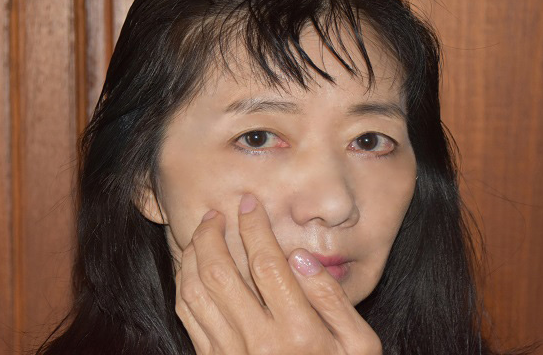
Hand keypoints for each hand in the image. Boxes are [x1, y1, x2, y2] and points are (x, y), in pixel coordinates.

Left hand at [175, 193, 381, 354]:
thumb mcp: (359, 344)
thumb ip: (332, 299)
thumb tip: (299, 257)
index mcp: (298, 331)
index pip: (266, 263)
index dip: (254, 227)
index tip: (250, 204)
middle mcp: (257, 341)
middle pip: (219, 272)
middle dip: (212, 234)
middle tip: (215, 214)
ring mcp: (229, 354)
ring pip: (195, 292)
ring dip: (192, 255)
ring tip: (201, 234)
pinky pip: (188, 316)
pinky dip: (184, 284)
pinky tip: (192, 267)